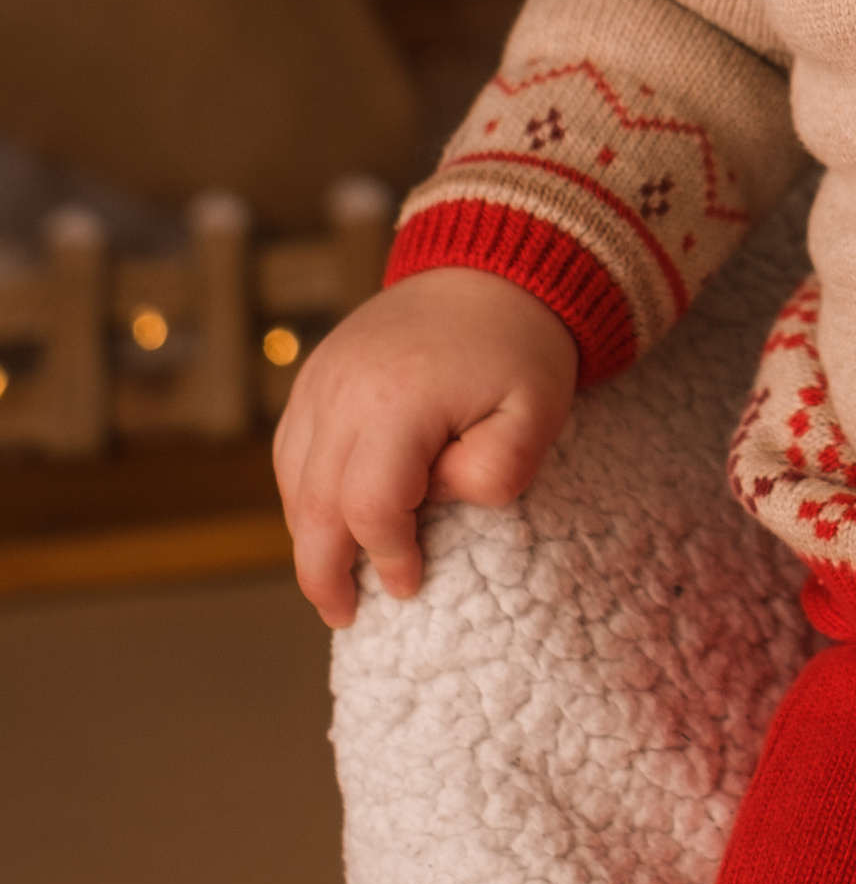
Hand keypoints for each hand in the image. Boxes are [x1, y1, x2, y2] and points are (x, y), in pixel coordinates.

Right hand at [273, 268, 578, 628]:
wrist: (491, 268)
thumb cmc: (519, 349)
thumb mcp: (539, 412)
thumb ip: (498, 470)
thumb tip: (441, 499)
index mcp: (399, 401)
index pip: (370, 506)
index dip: (386, 556)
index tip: (411, 585)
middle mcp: (343, 389)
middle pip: (312, 503)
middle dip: (323, 571)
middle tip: (344, 615)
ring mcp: (321, 378)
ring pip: (292, 479)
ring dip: (308, 537)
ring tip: (335, 581)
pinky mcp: (314, 373)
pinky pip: (289, 448)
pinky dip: (301, 494)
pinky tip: (325, 523)